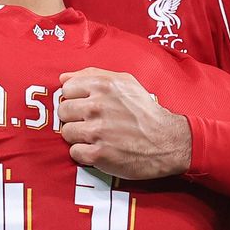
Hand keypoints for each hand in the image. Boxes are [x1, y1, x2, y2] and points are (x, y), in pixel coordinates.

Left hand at [57, 67, 191, 179]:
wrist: (166, 141)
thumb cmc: (144, 111)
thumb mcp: (125, 82)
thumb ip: (92, 74)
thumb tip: (63, 78)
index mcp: (103, 86)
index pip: (66, 89)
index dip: (75, 98)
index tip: (85, 105)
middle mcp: (97, 106)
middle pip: (63, 111)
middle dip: (74, 117)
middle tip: (90, 122)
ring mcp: (97, 132)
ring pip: (66, 132)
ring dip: (78, 136)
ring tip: (95, 136)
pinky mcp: (98, 155)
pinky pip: (74, 152)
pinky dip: (84, 153)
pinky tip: (98, 148)